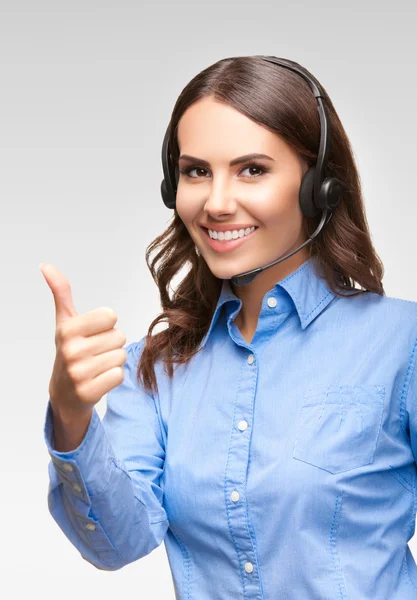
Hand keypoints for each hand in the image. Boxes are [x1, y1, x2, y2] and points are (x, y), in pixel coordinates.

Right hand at [40, 263, 126, 421]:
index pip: (110, 315)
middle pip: (119, 336)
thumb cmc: (70, 351)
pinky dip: (113, 377)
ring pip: (121, 355)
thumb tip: (46, 266)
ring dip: (114, 360)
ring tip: (97, 365)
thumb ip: (61, 293)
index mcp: (67, 330)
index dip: (106, 324)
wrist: (64, 393)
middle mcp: (71, 351)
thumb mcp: (65, 322)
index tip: (93, 333)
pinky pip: (119, 375)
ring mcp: (79, 374)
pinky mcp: (89, 392)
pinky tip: (99, 379)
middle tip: (95, 352)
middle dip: (111, 343)